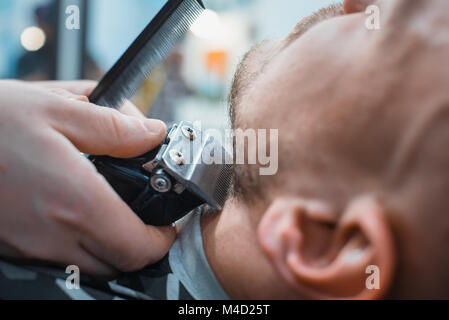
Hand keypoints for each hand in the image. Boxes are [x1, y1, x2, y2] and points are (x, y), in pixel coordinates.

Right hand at [0, 80, 174, 276]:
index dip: (162, 239)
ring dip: (113, 248)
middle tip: (145, 218)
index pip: (138, 246)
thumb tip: (152, 132)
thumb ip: (115, 126)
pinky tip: (77, 215)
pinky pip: (60, 260)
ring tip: (115, 215)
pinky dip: (81, 247)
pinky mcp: (15, 246)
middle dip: (142, 245)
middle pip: (119, 264)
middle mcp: (54, 236)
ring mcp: (31, 247)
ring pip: (91, 267)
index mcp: (75, 202)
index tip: (167, 224)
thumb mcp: (59, 108)